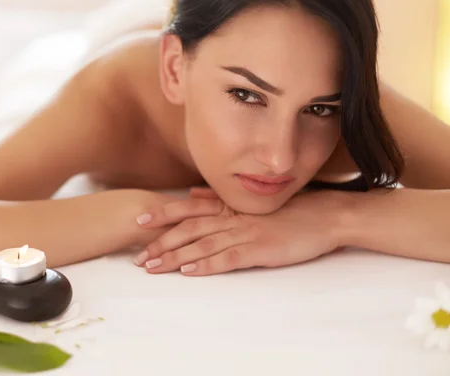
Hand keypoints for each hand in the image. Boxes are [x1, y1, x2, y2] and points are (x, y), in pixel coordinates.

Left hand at [134, 188, 345, 275]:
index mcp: (230, 206)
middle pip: (189, 228)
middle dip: (161, 241)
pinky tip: (189, 271)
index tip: (140, 221)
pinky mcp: (260, 249)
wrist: (325, 215)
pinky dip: (207, 265)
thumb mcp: (253, 201)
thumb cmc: (290, 209)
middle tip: (139, 255)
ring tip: (153, 267)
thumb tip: (194, 192)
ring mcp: (246, 232)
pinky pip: (228, 258)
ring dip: (175, 257)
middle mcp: (233, 217)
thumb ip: (221, 198)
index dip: (164, 215)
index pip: (190, 209)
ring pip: (202, 244)